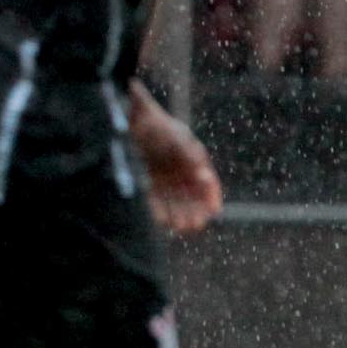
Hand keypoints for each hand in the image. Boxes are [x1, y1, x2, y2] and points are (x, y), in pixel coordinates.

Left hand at [130, 99, 222, 235]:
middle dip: (195, 211)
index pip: (208, 183)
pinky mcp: (148, 182)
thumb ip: (188, 155)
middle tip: (195, 224)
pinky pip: (156, 200)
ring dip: (179, 214)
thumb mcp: (176, 139)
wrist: (134, 121)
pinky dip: (160, 210)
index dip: (211, 196)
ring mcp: (166, 179)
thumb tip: (203, 174)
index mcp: (195, 162)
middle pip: (193, 197)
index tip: (213, 209)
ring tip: (179, 226)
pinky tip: (161, 220)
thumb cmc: (159, 127)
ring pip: (176, 202)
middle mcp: (182, 173)